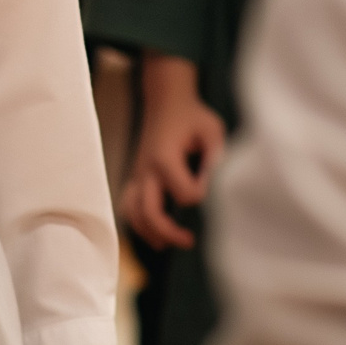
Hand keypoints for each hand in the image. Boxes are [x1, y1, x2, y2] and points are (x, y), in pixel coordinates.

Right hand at [121, 53, 225, 250]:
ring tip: (170, 244)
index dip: (201, 196)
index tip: (210, 185)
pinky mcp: (136, 177)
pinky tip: (156, 235)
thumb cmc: (192, 116)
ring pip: (133, 213)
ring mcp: (138, 174)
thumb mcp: (212, 130)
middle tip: (189, 241)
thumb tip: (216, 189)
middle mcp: (146, 169)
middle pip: (148, 212)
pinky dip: (138, 224)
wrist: (165, 101)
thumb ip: (216, 158)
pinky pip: (129, 206)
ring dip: (149, 232)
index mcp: (165, 156)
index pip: (184, 194)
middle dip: (167, 231)